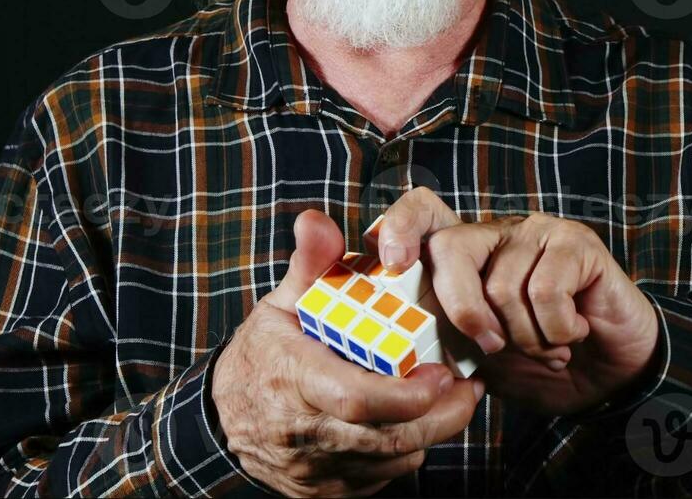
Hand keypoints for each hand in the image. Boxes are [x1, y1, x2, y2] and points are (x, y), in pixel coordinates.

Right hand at [212, 209, 484, 497]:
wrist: (222, 419)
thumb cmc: (262, 353)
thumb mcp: (281, 303)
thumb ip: (309, 263)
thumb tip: (316, 219)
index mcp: (294, 380)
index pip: (355, 399)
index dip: (406, 394)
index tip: (443, 373)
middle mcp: (305, 433)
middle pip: (386, 439)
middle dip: (439, 417)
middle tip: (469, 388)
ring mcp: (316, 469)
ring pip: (390, 462)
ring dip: (430, 433)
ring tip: (455, 400)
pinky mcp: (326, 491)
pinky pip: (380, 479)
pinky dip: (404, 453)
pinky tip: (418, 424)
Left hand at [377, 189, 660, 415]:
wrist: (609, 379)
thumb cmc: (538, 364)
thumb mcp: (479, 358)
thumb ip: (446, 339)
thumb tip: (405, 340)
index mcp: (466, 256)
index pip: (422, 213)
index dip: (400, 226)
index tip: (391, 262)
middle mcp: (497, 234)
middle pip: (450, 249)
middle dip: (464, 311)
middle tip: (494, 348)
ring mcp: (537, 232)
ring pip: (502, 286)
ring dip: (526, 338)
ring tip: (549, 347)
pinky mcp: (576, 242)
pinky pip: (547, 290)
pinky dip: (557, 330)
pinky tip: (574, 333)